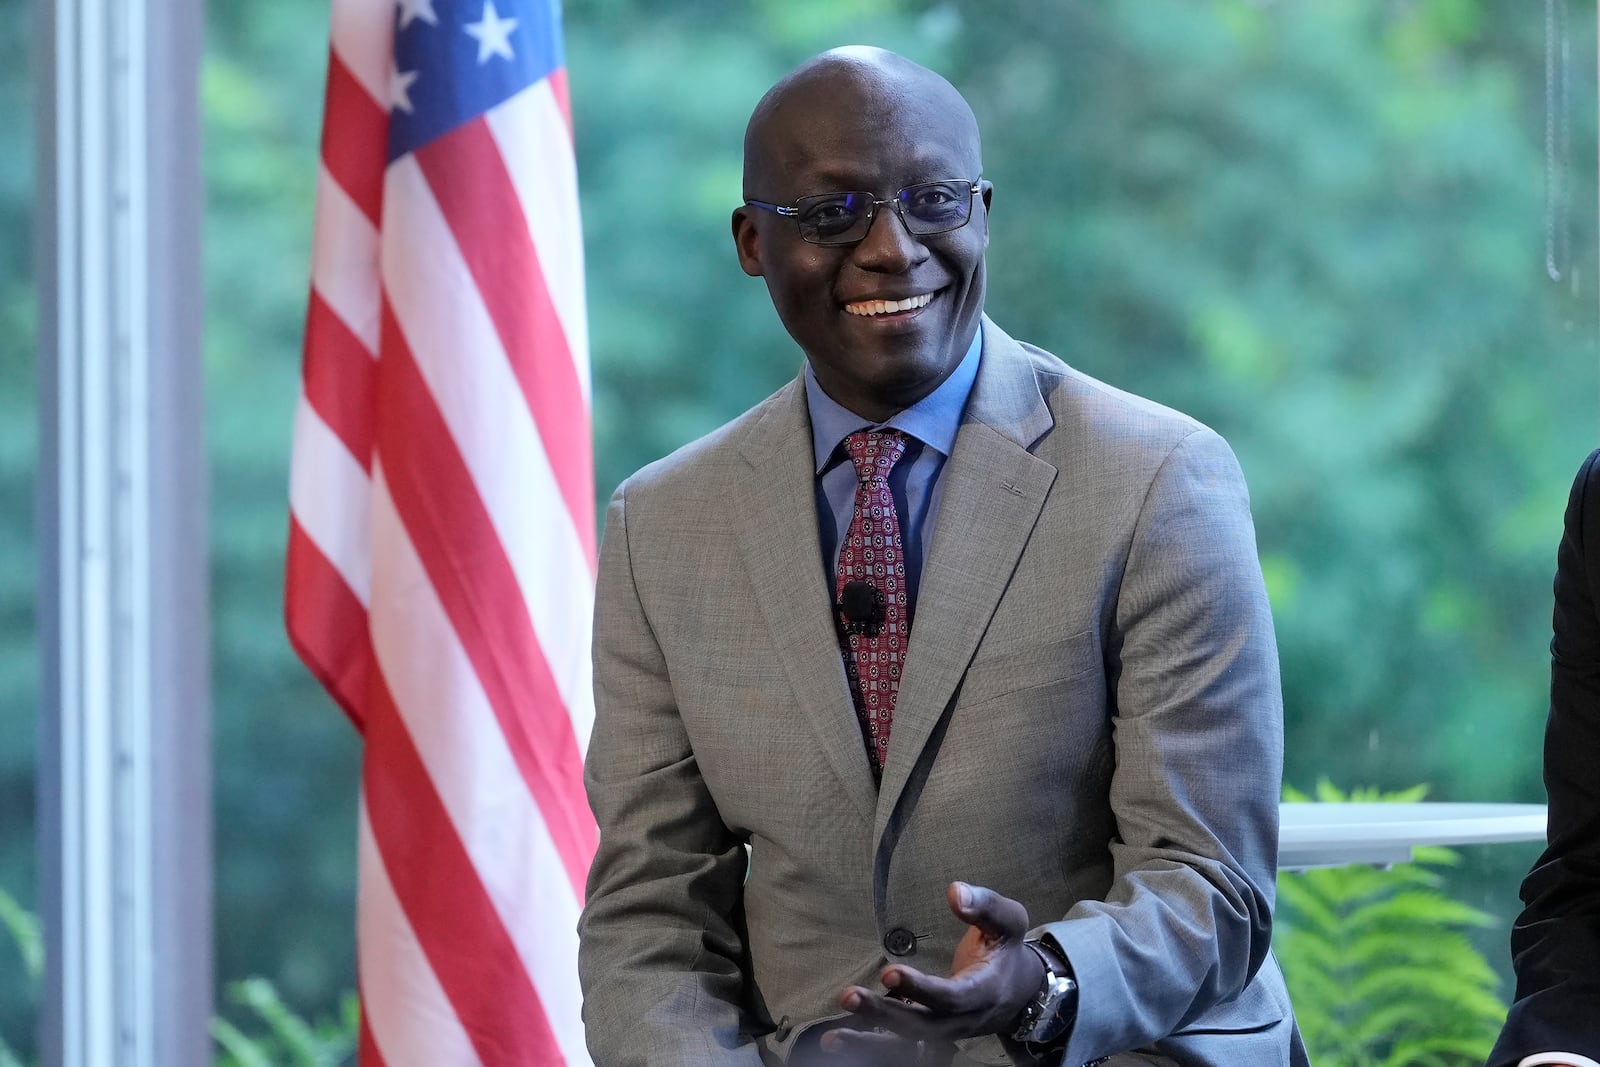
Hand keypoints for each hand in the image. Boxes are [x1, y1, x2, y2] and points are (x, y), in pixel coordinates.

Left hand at [820, 882, 1045, 1059]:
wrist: (1022, 992)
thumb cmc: (1007, 951)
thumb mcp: (1009, 922)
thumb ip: (986, 905)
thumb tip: (954, 892)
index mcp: (983, 992)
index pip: (951, 998)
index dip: (920, 989)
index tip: (889, 972)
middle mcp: (962, 1020)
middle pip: (922, 1027)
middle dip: (884, 1015)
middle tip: (849, 997)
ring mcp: (946, 1033)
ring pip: (908, 1044)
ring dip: (870, 1041)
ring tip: (833, 1038)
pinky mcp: (931, 1036)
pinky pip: (901, 1048)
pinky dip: (871, 1046)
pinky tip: (838, 1041)